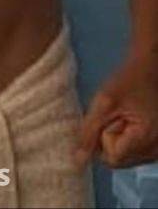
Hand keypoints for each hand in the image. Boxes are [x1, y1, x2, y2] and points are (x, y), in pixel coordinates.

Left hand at [74, 52, 157, 168]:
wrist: (150, 66)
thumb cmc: (128, 79)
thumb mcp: (104, 101)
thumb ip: (89, 131)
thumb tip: (77, 161)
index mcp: (146, 139)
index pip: (112, 158)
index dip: (104, 137)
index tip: (112, 116)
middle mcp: (156, 151)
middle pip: (119, 160)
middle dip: (112, 140)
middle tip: (119, 115)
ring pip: (126, 158)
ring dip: (120, 140)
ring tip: (127, 116)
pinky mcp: (157, 147)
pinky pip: (134, 153)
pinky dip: (128, 140)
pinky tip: (132, 121)